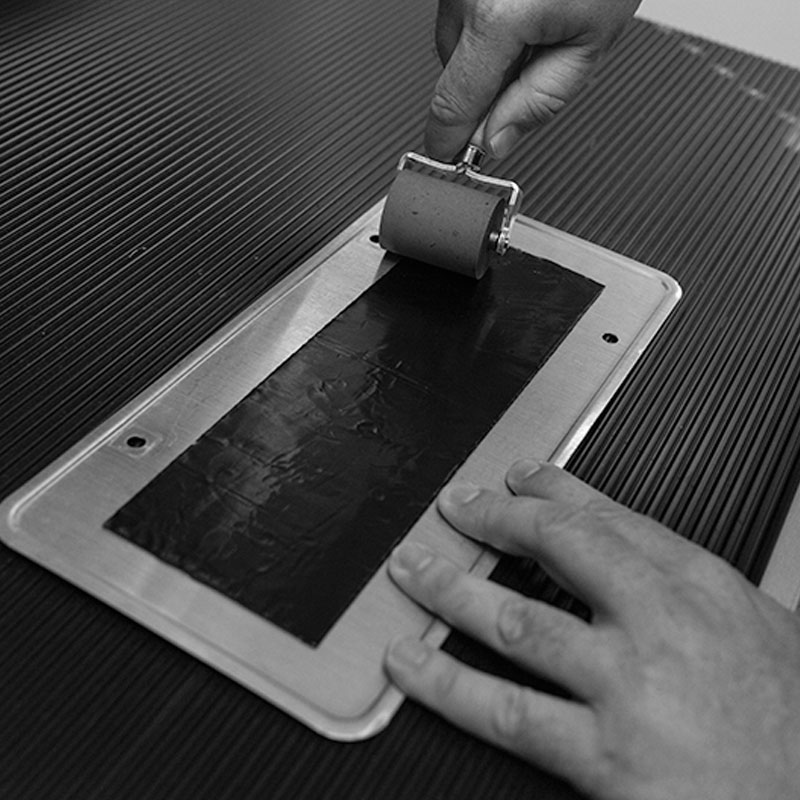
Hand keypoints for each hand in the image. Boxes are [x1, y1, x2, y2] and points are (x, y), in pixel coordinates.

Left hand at [384, 460, 799, 799]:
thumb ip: (690, 586)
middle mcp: (661, 625)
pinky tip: (411, 662)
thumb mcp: (762, 627)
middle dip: (495, 520)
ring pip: (516, 620)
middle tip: (455, 506)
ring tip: (413, 569)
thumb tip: (636, 553)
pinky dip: (447, 683)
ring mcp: (627, 687)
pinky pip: (506, 713)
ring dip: (452, 588)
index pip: (610, 516)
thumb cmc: (795, 724)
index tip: (516, 478)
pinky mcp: (605, 758)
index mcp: (700, 588)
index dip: (551, 489)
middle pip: (558, 547)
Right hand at [427, 0, 639, 160]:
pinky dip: (486, 23)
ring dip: (487, 53)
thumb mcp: (590, 42)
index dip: (449, 141)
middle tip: (535, 66)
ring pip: (456, 43)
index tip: (447, 159)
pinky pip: (461, 12)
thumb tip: (496, 141)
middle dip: (486, 89)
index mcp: (497, 16)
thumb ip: (538, 101)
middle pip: (454, 75)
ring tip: (536, 24)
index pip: (454, 103)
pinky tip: (523, 7)